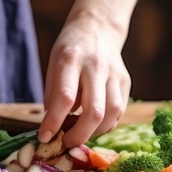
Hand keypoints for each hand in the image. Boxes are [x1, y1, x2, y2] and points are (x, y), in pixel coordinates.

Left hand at [39, 17, 130, 146]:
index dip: (54, 122)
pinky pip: (118, 112)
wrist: (97, 28)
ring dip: (94, 132)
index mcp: (71, 60)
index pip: (65, 98)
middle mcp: (96, 66)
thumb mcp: (53, 66)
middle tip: (65, 143)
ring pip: (111, 114)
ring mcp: (114, 74)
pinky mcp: (126, 81)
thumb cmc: (70, 51)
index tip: (45, 137)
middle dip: (78, 135)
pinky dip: (105, 125)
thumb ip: (53, 96)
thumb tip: (53, 129)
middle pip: (94, 111)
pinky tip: (94, 124)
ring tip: (80, 133)